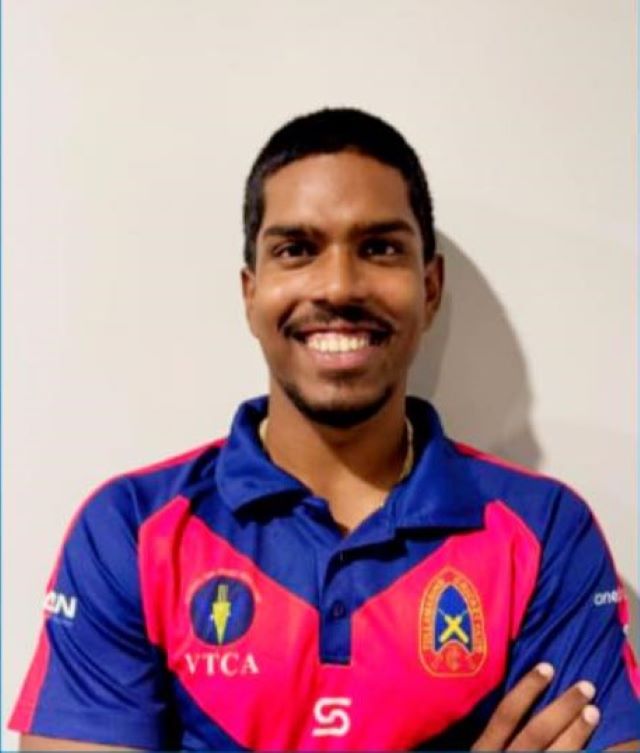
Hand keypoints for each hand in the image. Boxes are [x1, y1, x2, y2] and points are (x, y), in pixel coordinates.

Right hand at [472, 663, 598, 750]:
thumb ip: (494, 738)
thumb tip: (516, 703)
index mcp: (484, 752)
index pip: (506, 715)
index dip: (527, 689)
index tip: (548, 666)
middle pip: (536, 733)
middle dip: (563, 708)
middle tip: (587, 687)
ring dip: (577, 733)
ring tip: (595, 712)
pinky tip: (602, 750)